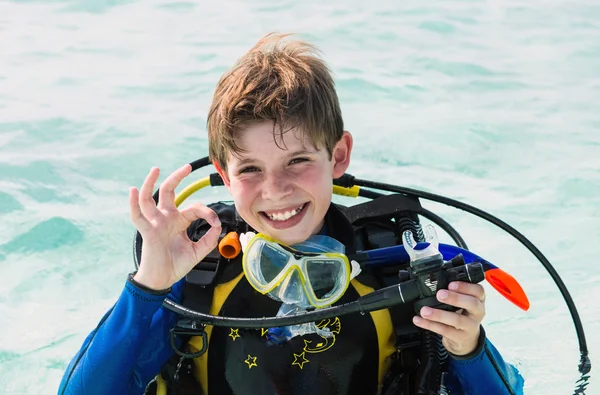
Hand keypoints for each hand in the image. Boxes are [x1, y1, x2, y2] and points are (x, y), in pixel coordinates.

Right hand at [130, 165, 221, 289]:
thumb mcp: (198, 251)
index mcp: (179, 221)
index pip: (194, 208)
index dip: (207, 212)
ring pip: (150, 198)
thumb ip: (210, 239)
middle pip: (169, 192)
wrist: (162, 280)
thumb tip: (218, 226)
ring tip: (156, 169)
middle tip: (188, 167)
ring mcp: (155, 223)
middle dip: (177, 177)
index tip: (215, 223)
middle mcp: (166, 218)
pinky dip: (133, 203)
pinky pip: (137, 215)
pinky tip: (133, 190)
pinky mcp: (147, 231)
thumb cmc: (176, 265)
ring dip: (151, 182)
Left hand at [412, 281, 485, 355]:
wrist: (467, 339)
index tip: (451, 284)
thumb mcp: (464, 302)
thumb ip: (455, 292)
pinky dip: (430, 325)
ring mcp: (470, 327)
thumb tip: (434, 283)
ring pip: (457, 320)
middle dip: (455, 298)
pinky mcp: (460, 338)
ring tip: (424, 311)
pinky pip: (445, 331)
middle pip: (472, 304)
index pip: (479, 291)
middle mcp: (478, 313)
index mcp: (479, 300)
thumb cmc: (463, 314)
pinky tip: (419, 320)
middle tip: (439, 294)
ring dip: (439, 315)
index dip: (466, 287)